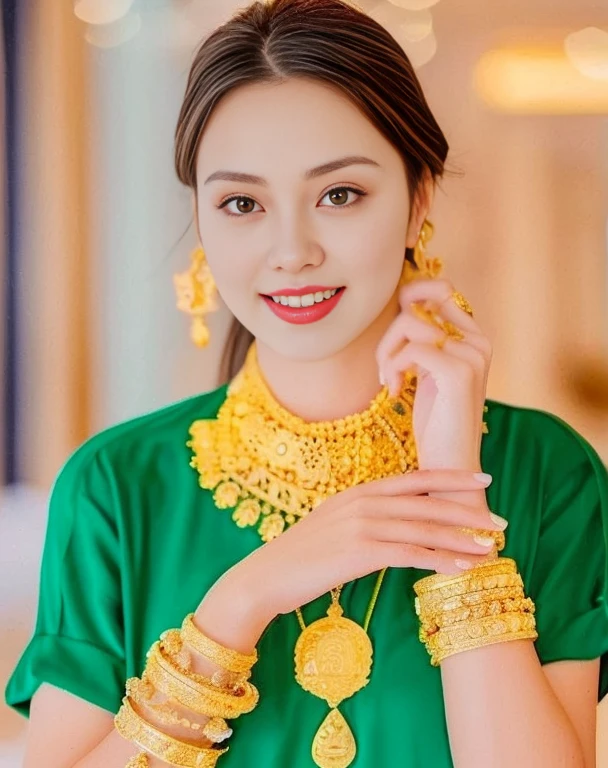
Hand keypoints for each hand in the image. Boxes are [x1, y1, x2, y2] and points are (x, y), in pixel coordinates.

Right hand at [200, 470, 506, 636]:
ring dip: (462, 539)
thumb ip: (365, 517)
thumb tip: (397, 522)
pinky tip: (462, 568)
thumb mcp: (334, 525)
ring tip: (492, 548)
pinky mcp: (359, 551)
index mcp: (359, 492)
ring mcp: (361, 524)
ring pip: (424, 528)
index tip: (483, 478)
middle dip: (467, 511)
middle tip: (500, 521)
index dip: (451, 478)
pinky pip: (410, 553)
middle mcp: (363, 502)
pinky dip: (440, 560)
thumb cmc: (301, 556)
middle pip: (427, 503)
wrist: (266, 575)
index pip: (414, 479)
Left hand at [376, 279, 491, 470]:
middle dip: (388, 337)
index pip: (439, 292)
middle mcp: (478, 341)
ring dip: (386, 353)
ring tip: (389, 381)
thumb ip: (423, 341)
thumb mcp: (428, 373)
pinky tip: (394, 391)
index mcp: (474, 339)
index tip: (394, 334)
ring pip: (408, 324)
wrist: (451, 467)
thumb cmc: (436, 424)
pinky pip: (410, 349)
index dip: (410, 296)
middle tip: (385, 369)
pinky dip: (393, 368)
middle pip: (416, 307)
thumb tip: (404, 305)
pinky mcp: (458, 371)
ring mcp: (471, 355)